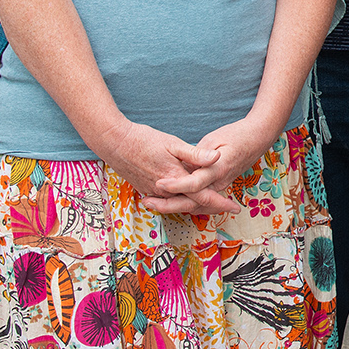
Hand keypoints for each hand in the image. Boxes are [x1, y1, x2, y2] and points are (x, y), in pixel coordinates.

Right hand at [93, 119, 221, 205]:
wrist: (114, 143)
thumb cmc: (144, 140)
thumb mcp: (172, 143)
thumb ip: (195, 154)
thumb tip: (217, 157)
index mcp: (175, 179)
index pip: (203, 196)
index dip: (220, 202)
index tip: (234, 207)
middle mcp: (165, 191)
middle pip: (193, 205)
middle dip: (211, 208)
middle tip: (228, 208)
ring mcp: (153, 192)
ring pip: (179, 204)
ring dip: (196, 205)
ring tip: (213, 204)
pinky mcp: (145, 190)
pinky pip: (167, 201)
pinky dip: (180, 201)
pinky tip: (187, 197)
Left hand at [144, 118, 283, 214]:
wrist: (258, 138)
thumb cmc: (237, 135)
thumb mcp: (216, 138)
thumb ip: (198, 154)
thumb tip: (185, 166)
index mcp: (218, 169)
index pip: (195, 184)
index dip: (176, 185)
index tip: (159, 183)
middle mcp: (219, 183)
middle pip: (192, 202)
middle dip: (168, 204)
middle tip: (147, 201)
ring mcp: (219, 187)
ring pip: (195, 205)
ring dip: (172, 206)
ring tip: (151, 202)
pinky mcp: (217, 186)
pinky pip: (199, 202)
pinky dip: (183, 204)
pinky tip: (167, 200)